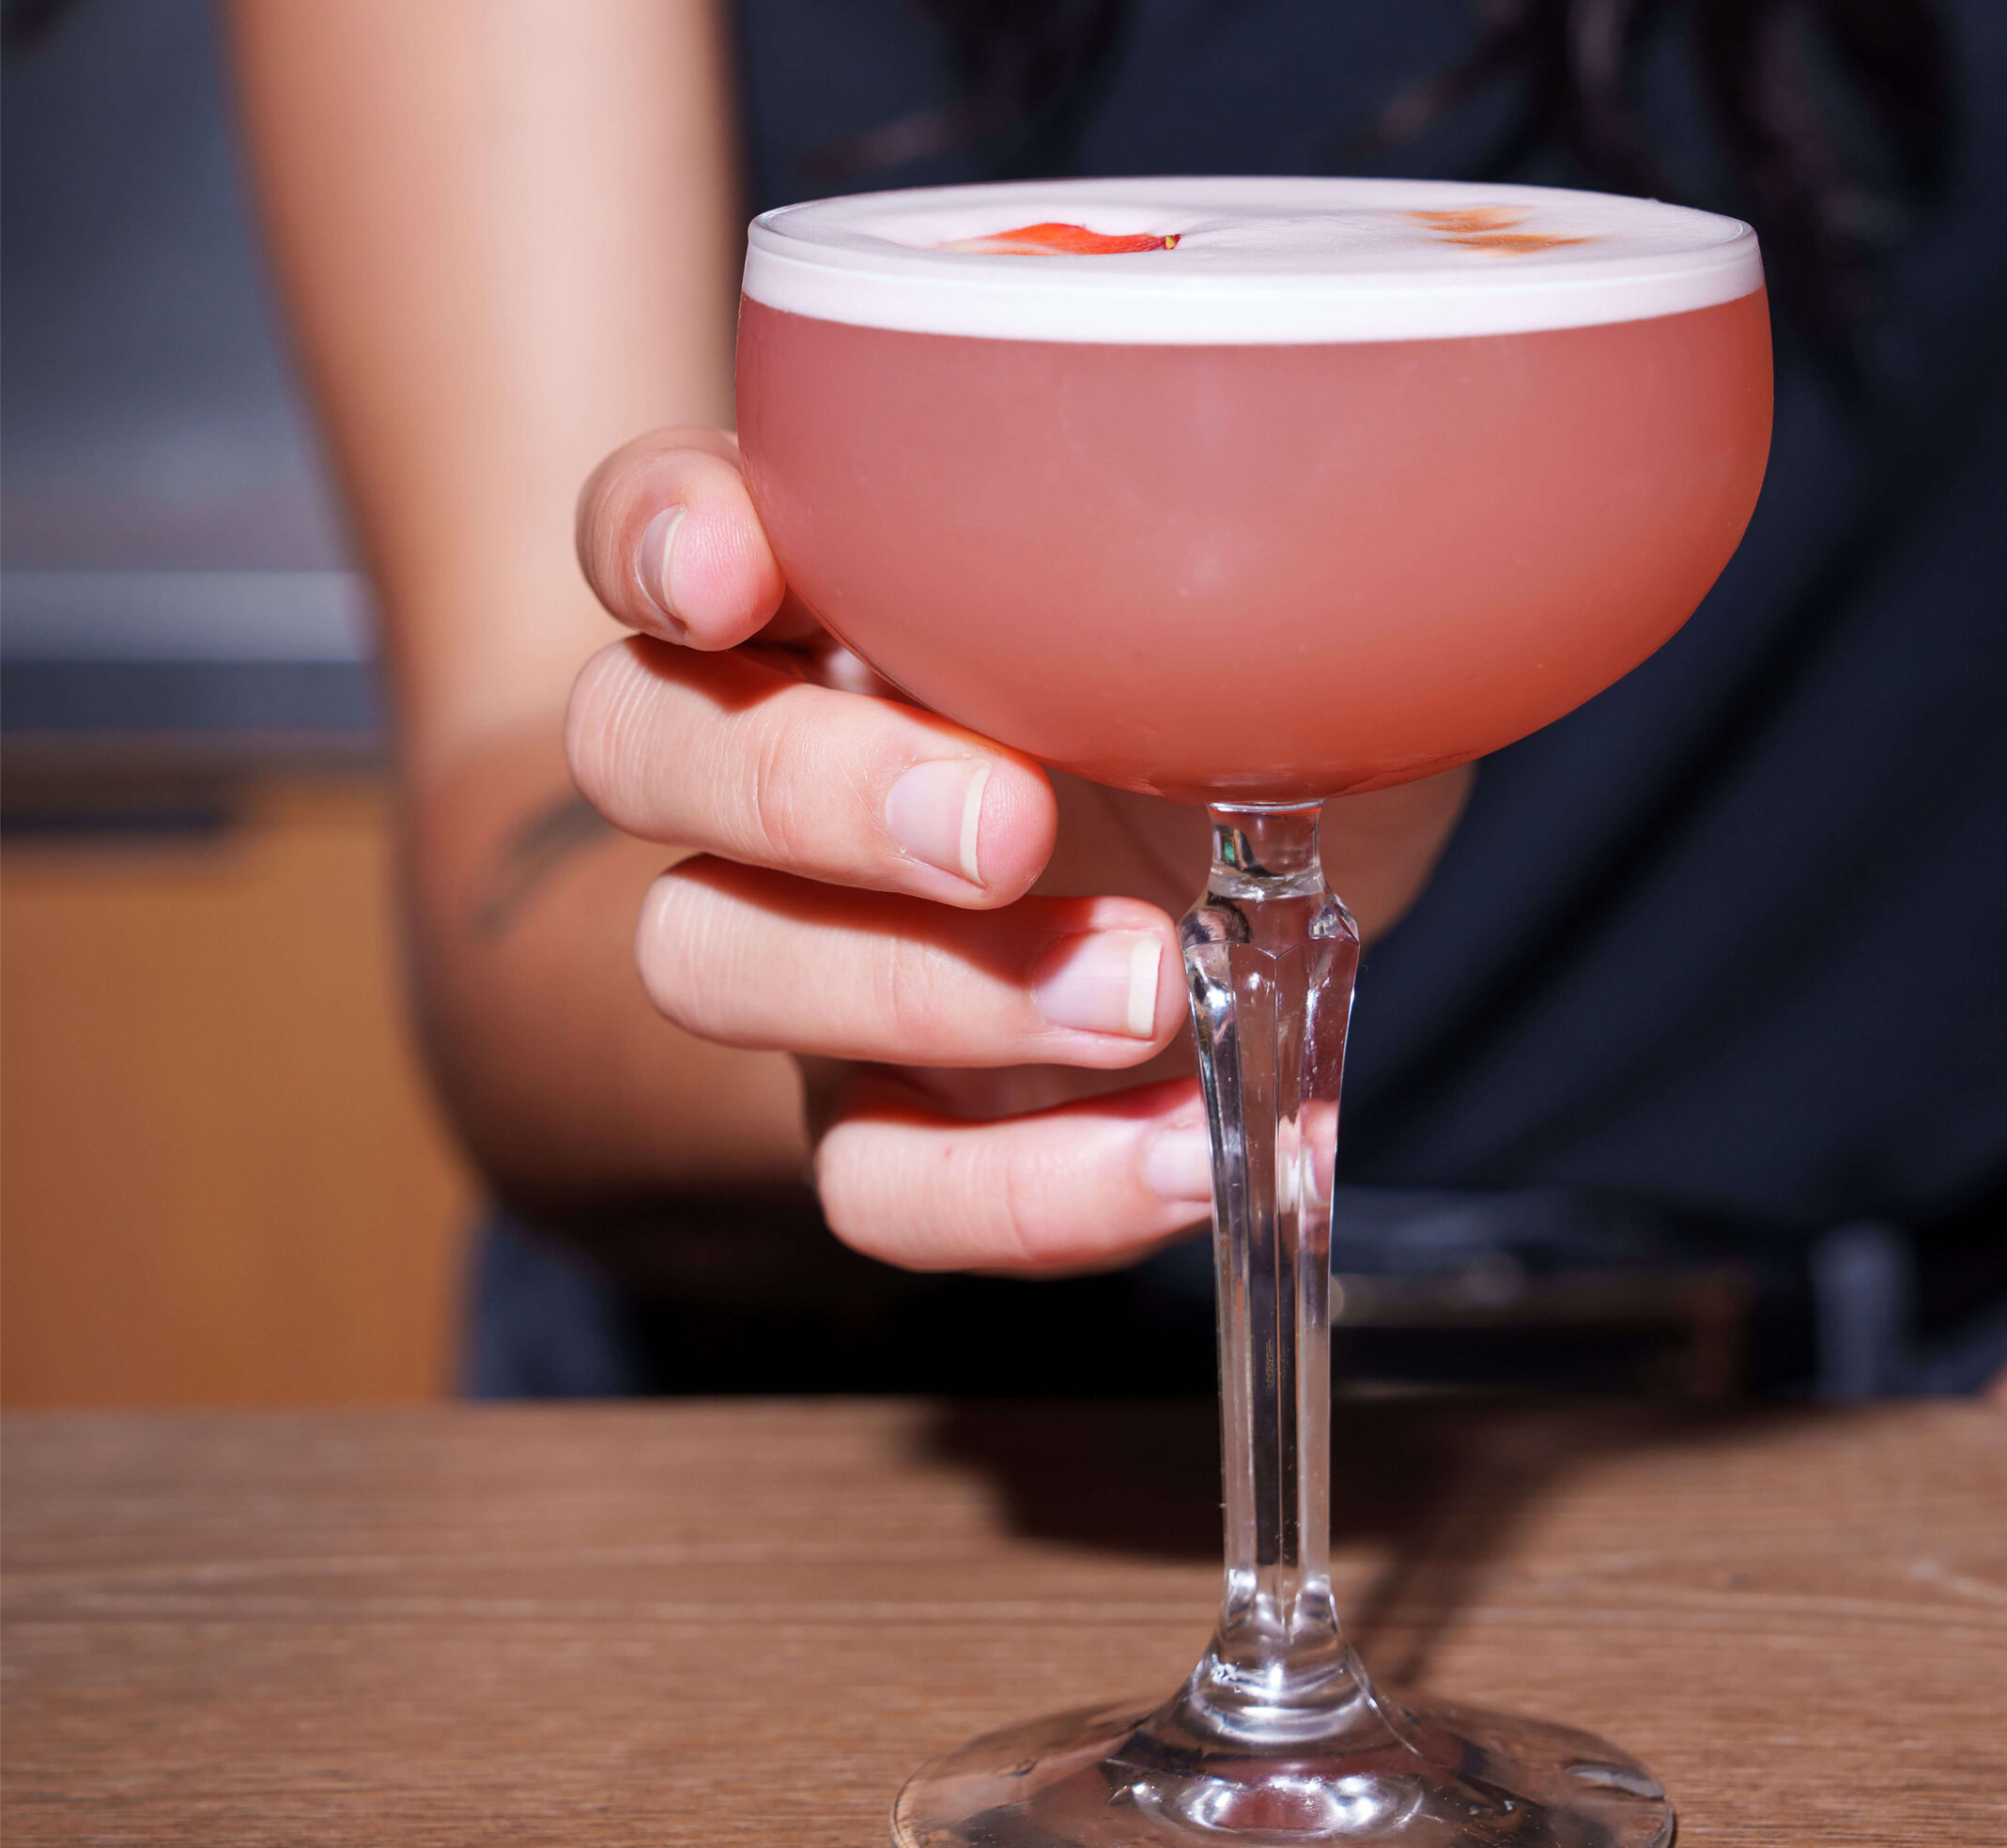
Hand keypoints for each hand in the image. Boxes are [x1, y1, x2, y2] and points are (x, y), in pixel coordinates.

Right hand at [568, 427, 1471, 1275]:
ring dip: (923, 991)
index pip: (655, 524)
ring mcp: (822, 943)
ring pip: (708, 962)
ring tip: (1146, 992)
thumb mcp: (1312, 595)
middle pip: (643, 747)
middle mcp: (792, 746)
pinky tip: (1179, 1151)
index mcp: (858, 576)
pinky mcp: (897, 1111)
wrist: (1325, 879)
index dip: (655, 539)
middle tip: (1015, 828)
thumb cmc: (1294, 692)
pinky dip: (1020, 1191)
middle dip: (813, 791)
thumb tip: (1359, 495)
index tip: (738, 574)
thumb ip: (1258, 553)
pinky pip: (870, 1182)